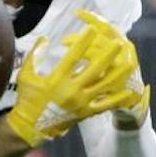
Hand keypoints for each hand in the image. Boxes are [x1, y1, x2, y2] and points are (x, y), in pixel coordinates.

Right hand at [6, 11, 149, 146]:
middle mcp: (71, 90)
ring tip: (129, 63)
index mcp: (56, 80)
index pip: (73, 57)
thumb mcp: (25, 76)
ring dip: (117, 74)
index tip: (92, 29)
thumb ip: (34, 56)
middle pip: (94, 70)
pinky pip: (105, 105)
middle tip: (118, 43)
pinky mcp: (86, 112)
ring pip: (103, 86)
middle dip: (107, 56)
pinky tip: (128, 91)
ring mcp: (81, 102)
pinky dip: (117, 98)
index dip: (83, 42)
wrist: (32, 127)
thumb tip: (44, 38)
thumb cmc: (28, 99)